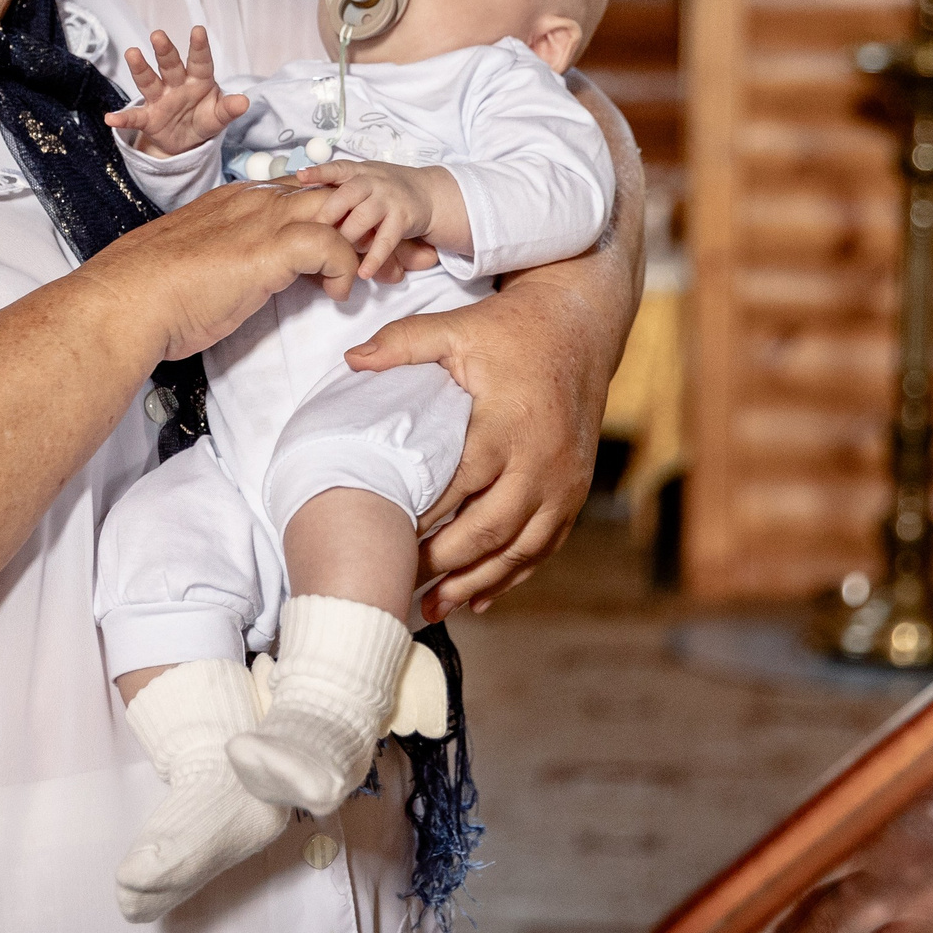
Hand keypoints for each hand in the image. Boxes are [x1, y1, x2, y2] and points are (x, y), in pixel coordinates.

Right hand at [81, 181, 357, 360]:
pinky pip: (332, 246)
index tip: (352, 245)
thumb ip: (229, 256)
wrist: (125, 303)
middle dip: (365, 221)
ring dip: (366, 244)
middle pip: (332, 194)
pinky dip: (345, 270)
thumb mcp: (200, 262)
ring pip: (340, 210)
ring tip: (376, 276)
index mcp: (236, 200)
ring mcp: (261, 222)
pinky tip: (336, 295)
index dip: (335, 214)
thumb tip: (241, 275)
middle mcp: (253, 202)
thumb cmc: (153, 292)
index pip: (303, 191)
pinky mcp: (267, 251)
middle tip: (389, 256)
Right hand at [103, 27, 247, 155]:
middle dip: (165, 50)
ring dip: (140, 68)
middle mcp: (177, 84)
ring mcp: (160, 99)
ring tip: (132, 54)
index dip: (199, 47)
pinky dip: (122, 118)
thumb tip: (244, 102)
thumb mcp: (219, 115)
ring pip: (149, 81)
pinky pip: (134, 117)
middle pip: (170, 65)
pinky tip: (111, 118)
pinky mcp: (148, 118)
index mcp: (198, 80)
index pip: (200, 61)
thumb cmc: (204, 118)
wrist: (186, 140)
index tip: (198, 30)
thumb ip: (229, 108)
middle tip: (158, 35)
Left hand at [294, 160, 470, 276]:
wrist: (429, 194)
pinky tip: (362, 273)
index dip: (319, 172)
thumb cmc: (386, 191)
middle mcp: (374, 182)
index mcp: (359, 172)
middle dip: (328, 212)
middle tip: (311, 229)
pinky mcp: (403, 219)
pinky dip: (374, 258)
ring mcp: (389, 200)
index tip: (301, 176)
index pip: (338, 168)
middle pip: (347, 194)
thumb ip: (339, 190)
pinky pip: (386, 241)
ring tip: (336, 253)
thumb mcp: (364, 180)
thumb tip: (300, 206)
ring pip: (363, 218)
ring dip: (348, 237)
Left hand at [346, 272, 609, 617]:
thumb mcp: (457, 328)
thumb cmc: (512, 330)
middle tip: (398, 582)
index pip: (459, 486)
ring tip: (433, 607)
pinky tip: (479, 598)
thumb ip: (403, 344)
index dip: (421, 519)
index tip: (381, 539)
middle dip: (443, 564)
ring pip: (520, 550)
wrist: (582, 325)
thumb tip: (350, 360)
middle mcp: (543, 462)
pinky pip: (544, 547)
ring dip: (477, 583)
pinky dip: (511, 576)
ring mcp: (565, 483)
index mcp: (508, 425)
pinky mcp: (575, 493)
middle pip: (489, 530)